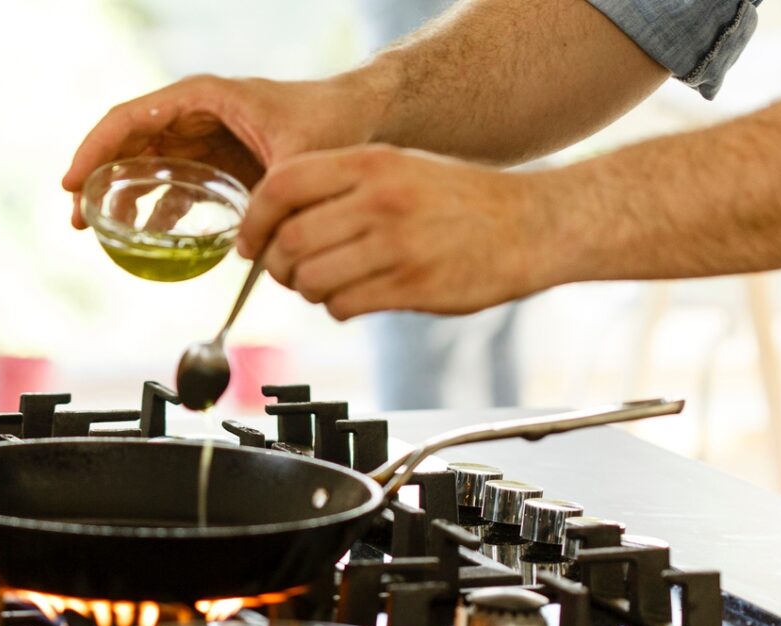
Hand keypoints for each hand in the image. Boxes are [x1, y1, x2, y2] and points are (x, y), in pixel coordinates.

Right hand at [62, 74, 381, 228]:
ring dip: (122, 200)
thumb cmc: (328, 122)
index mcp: (202, 98)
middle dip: (98, 181)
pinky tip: (146, 241)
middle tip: (80, 221)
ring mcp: (201, 139)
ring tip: (102, 235)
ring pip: (145, 167)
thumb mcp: (298, 157)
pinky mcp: (214, 164)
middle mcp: (193, 115)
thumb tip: (249, 250)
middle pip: (128, 144)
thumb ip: (273, 200)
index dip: (95, 151)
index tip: (73, 183)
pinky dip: (156, 211)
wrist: (358, 120)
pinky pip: (173, 186)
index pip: (130, 119)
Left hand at [237, 145, 556, 319]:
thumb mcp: (399, 167)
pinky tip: (355, 298)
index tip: (249, 243)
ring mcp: (396, 245)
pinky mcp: (413, 286)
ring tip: (325, 286)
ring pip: (311, 280)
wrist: (531, 224)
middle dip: (277, 267)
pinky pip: (343, 306)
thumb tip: (277, 224)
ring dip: (307, 291)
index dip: (253, 221)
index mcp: (370, 163)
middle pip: (288, 241)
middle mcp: (380, 199)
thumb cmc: (460, 199)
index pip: (280, 186)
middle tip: (287, 273)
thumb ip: (340, 187)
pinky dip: (337, 308)